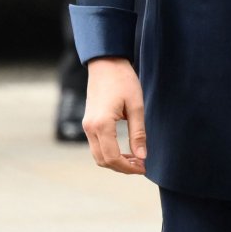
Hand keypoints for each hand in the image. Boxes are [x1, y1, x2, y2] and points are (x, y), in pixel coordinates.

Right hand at [83, 57, 147, 174]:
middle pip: (103, 160)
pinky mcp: (88, 122)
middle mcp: (90, 128)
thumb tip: (142, 156)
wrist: (106, 63)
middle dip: (122, 167)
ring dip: (115, 161)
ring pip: (98, 155)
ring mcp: (86, 125)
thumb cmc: (123, 81)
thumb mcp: (136, 107)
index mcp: (102, 124)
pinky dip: (109, 153)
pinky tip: (125, 150)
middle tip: (141, 166)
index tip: (143, 168)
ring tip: (135, 159)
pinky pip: (96, 145)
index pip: (112, 158)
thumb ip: (138, 133)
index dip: (128, 168)